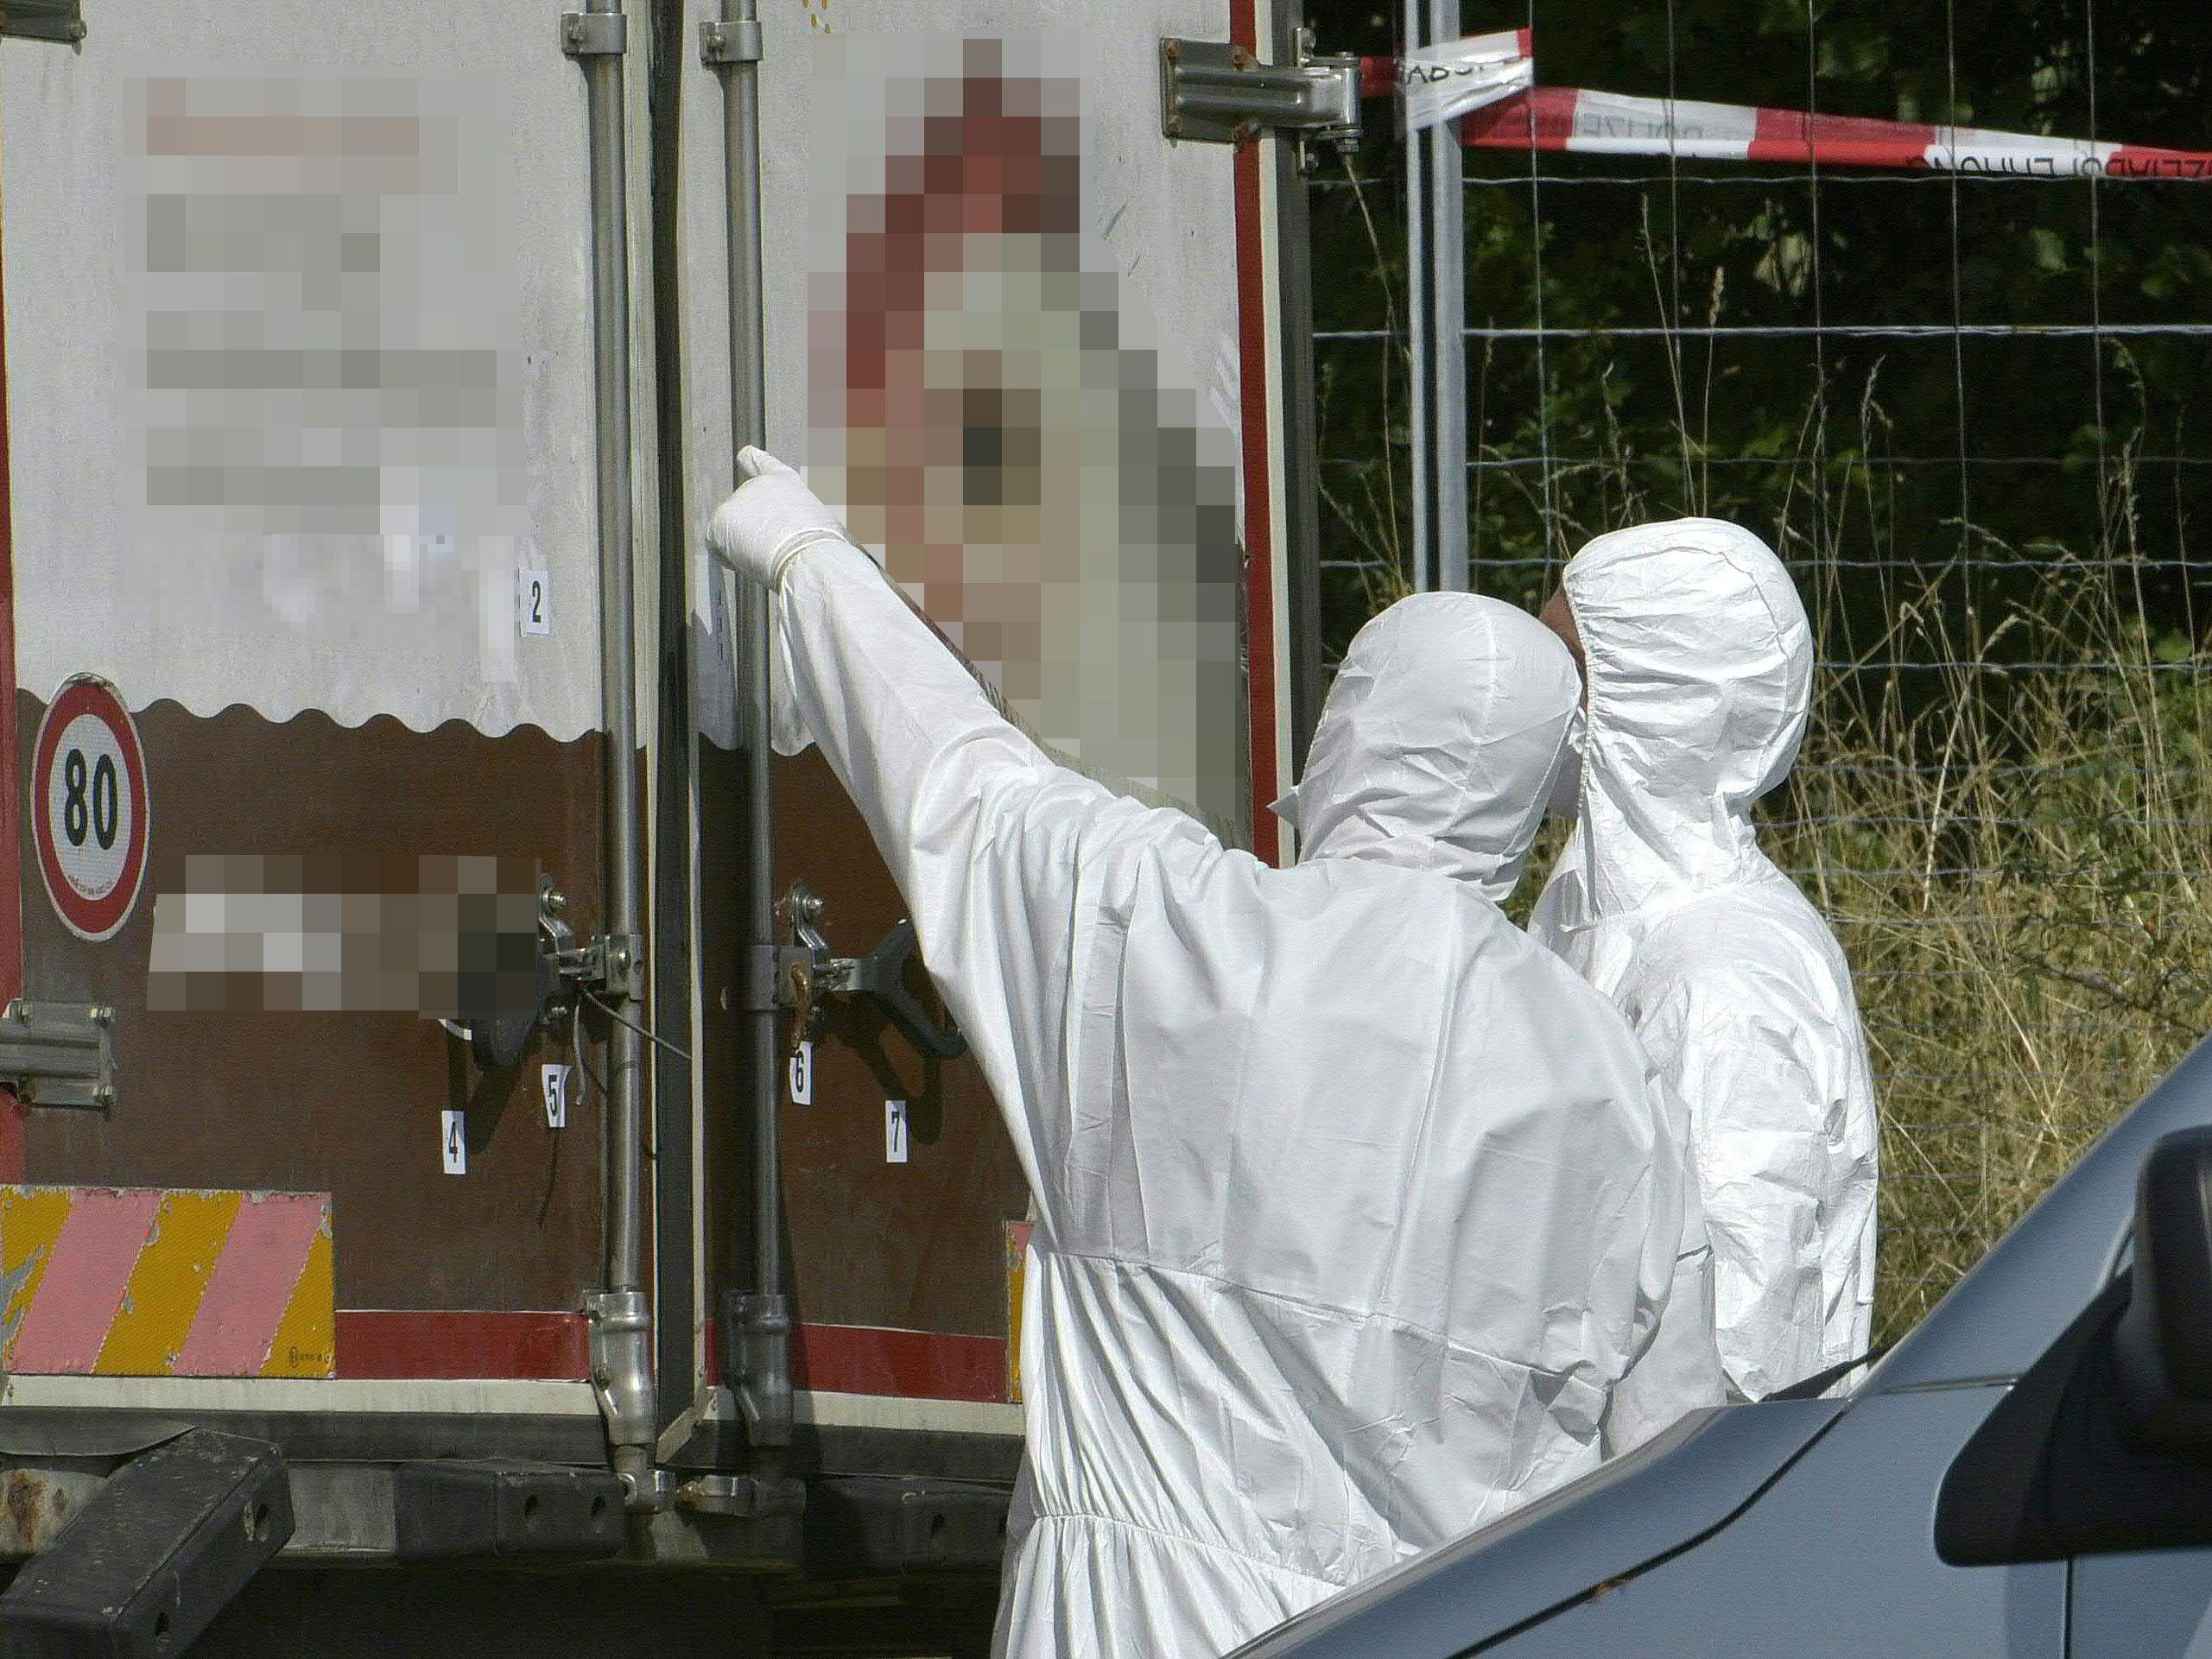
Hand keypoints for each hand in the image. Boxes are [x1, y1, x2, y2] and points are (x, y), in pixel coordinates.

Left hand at [705, 447, 856, 587]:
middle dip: (751, 528)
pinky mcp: (720, 522)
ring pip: (730, 529)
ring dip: (742, 545)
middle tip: (770, 550)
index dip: (752, 460)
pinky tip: (748, 564)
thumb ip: (803, 519)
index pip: (762, 463)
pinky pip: (716, 545)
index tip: (745, 454)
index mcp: (785, 481)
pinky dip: (729, 557)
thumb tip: (800, 532)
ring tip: (765, 560)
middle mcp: (757, 485)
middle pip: (743, 507)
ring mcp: (736, 502)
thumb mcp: (822, 523)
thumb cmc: (822, 545)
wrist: (808, 556)